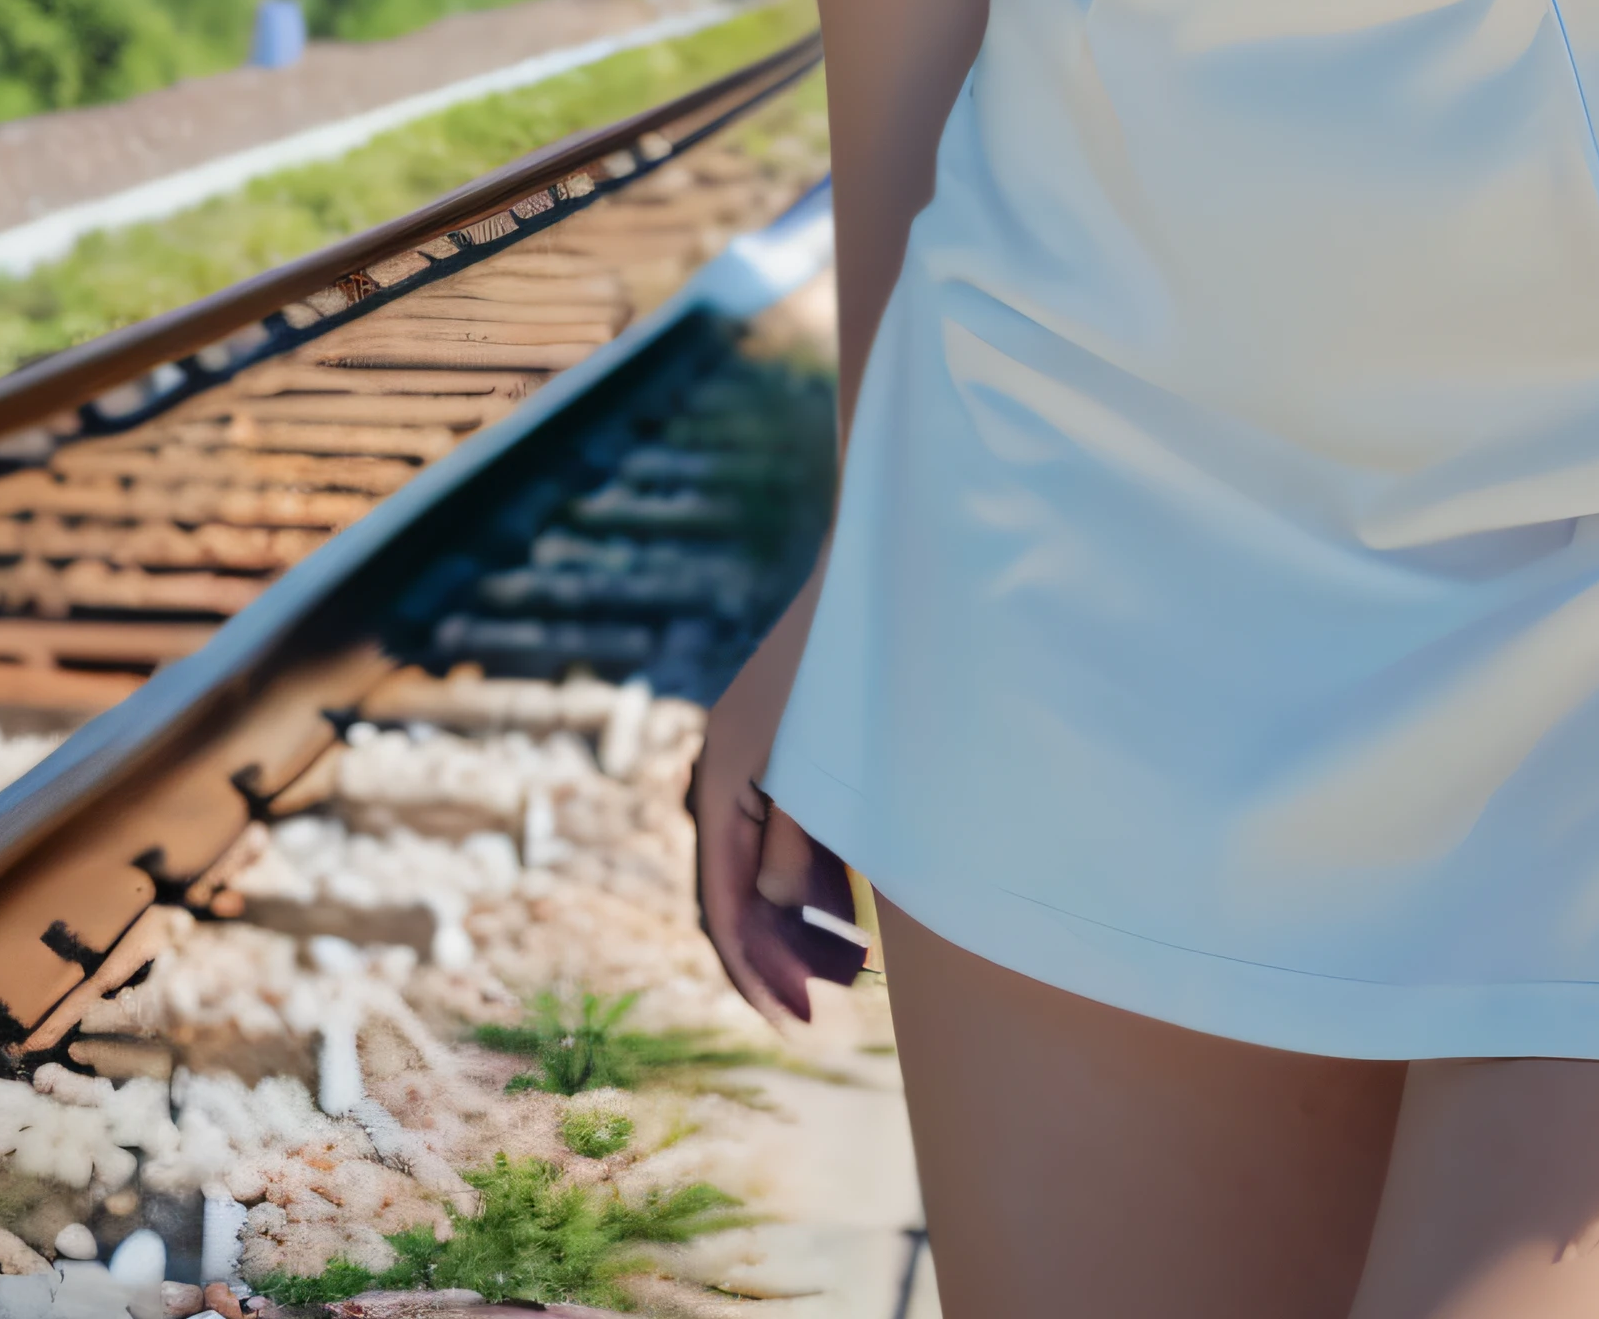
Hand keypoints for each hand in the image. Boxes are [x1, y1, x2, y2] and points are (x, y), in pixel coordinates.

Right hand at [685, 560, 869, 1028]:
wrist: (875, 572)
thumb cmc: (857, 667)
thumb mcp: (822, 764)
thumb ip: (795, 842)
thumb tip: (776, 910)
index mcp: (722, 779)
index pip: (725, 908)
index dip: (758, 974)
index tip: (800, 1025)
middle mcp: (726, 774)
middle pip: (738, 895)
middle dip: (778, 958)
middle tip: (829, 1006)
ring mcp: (753, 760)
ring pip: (761, 868)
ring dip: (796, 924)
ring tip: (849, 967)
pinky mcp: (785, 750)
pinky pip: (783, 832)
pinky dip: (810, 877)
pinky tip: (849, 908)